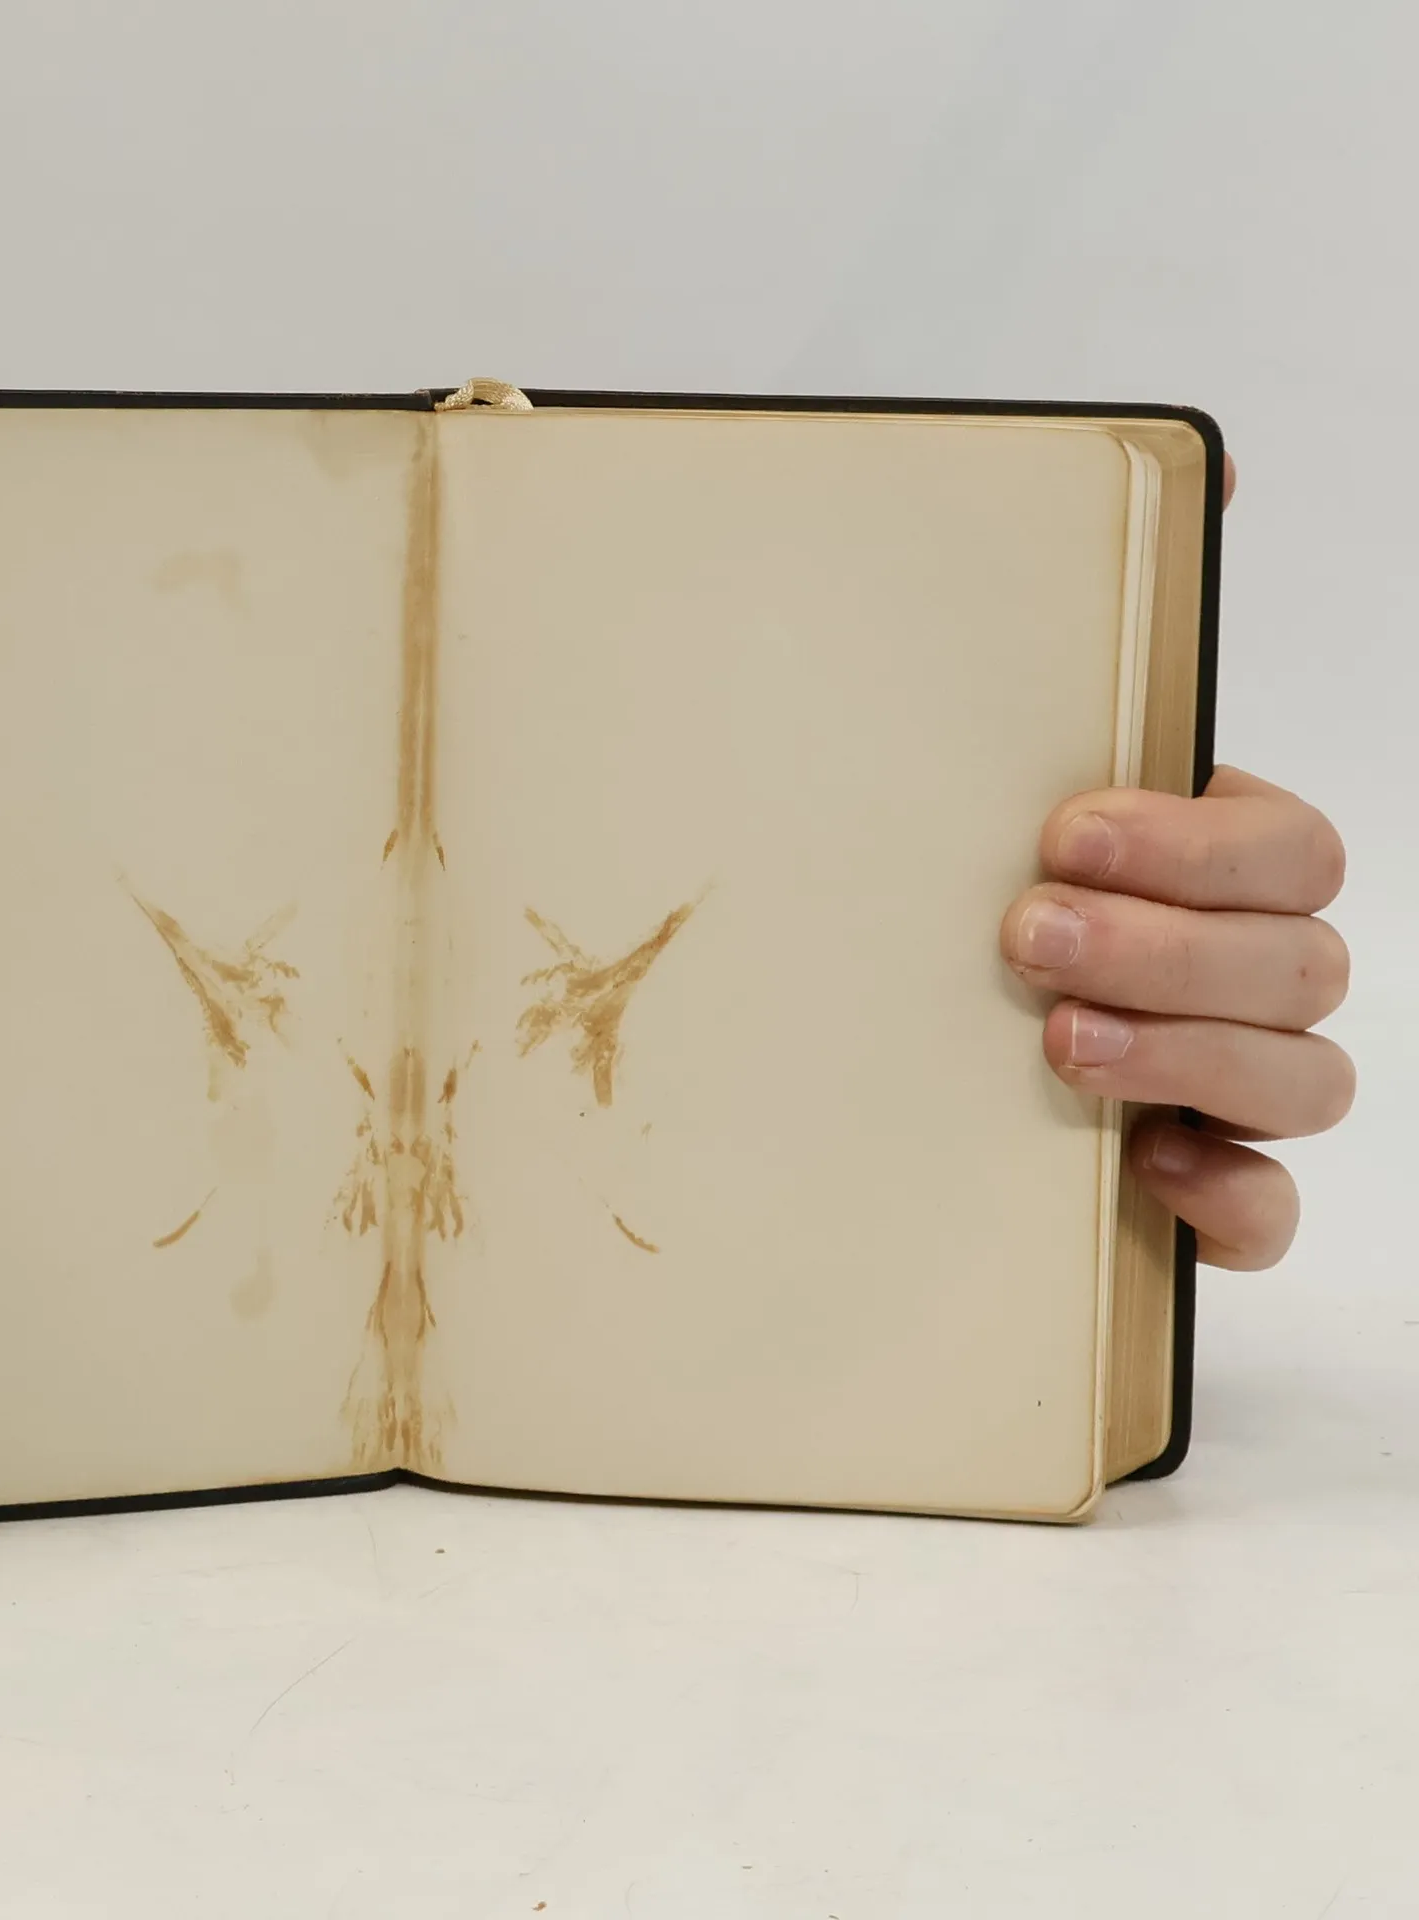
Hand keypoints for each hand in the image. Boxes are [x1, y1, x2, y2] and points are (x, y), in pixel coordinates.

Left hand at [1002, 452, 1349, 1268]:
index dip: (1197, 845)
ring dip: (1189, 1056)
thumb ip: (1094, 628)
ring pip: (1306, 1077)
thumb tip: (1214, 462)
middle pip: (1301, 961)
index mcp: (1216, 862)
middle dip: (1169, 947)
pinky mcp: (1204, 1180)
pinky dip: (1233, 1200)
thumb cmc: (970, 867)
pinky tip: (1151, 1171)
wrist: (879, 1015)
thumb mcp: (1004, 750)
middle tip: (1026, 935)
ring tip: (1055, 1041)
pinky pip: (1272, 1211)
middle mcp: (1245, 965)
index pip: (1289, 847)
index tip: (1063, 831)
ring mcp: (1235, 1079)